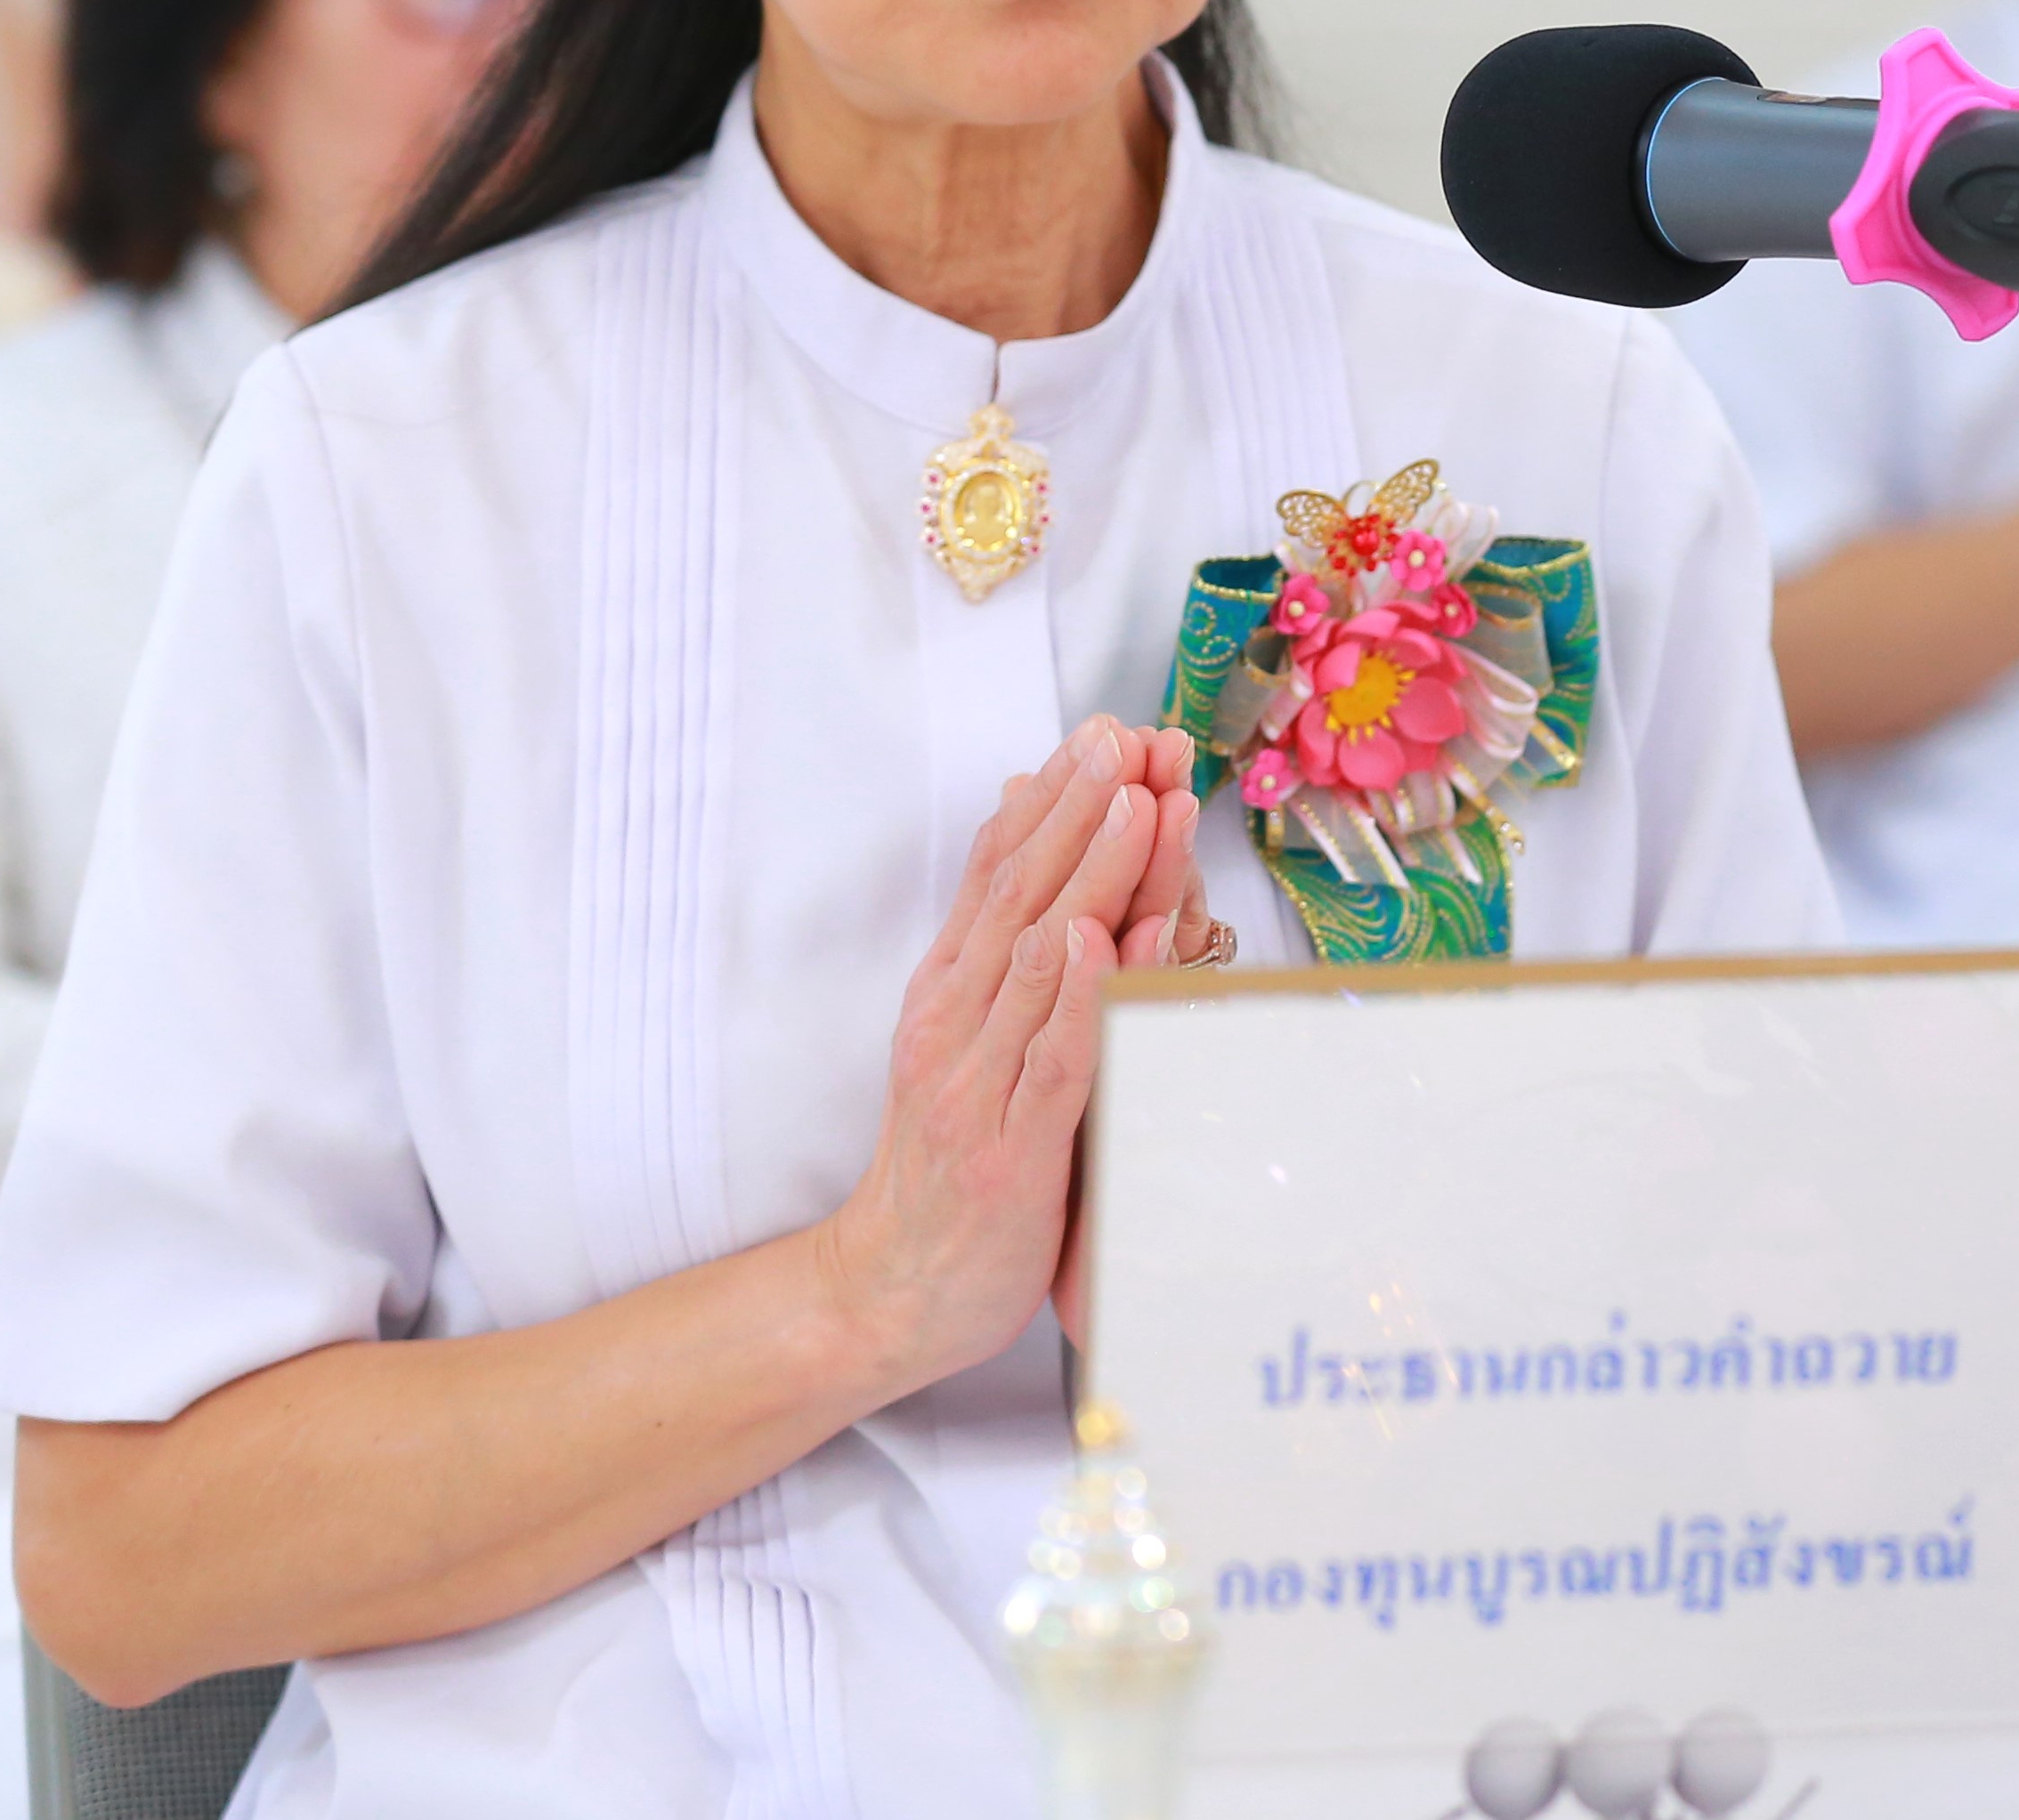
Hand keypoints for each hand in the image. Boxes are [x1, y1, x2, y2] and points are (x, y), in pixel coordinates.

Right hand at [813, 720, 1194, 1393]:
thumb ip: (998, 942)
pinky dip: (1074, 1000)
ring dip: (1093, 876)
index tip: (1105, 727)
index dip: (1055, 797)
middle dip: (1082, 810)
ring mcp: (978, 1083)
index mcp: (952, 990)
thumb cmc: (945, 1158)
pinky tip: (1097, 941)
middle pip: (1026, 897)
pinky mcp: (1007, 1150)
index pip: (1004, 874)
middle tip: (1127, 734)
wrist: (883, 1290)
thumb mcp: (963, 1036)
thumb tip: (1023, 830)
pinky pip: (1050, 1063)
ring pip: (1044, 962)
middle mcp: (957, 1022)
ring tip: (1134, 800)